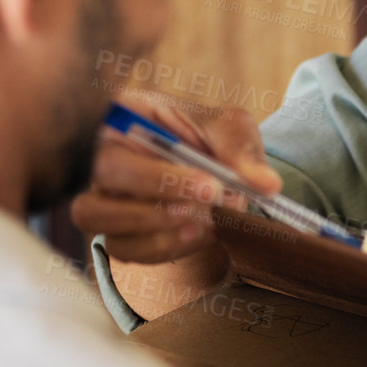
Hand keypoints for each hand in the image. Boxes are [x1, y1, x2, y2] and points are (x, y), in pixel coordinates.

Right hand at [69, 95, 281, 265]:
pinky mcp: (116, 230)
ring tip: (205, 222)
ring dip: (155, 231)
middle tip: (211, 202)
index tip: (210, 185)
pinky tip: (199, 234)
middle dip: (159, 202)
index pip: (112, 141)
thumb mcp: (230, 129)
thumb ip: (242, 151)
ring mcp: (102, 196)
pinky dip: (164, 247)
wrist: (212, 166)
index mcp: (121, 118)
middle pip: (99, 183)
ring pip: (99, 221)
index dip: (156, 173)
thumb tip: (267, 185)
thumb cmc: (210, 137)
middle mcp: (100, 157)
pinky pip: (124, 249)